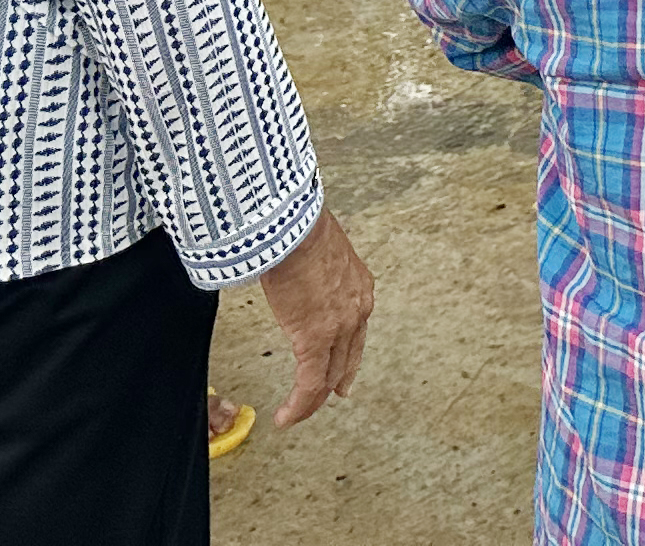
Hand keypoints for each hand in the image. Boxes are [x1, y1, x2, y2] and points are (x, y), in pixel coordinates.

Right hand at [258, 210, 374, 424]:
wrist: (295, 227)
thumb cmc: (300, 229)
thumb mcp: (321, 250)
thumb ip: (317, 269)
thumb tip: (299, 268)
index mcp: (359, 288)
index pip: (356, 332)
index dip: (347, 356)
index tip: (340, 373)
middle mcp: (356, 310)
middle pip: (346, 359)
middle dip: (335, 382)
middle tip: (326, 398)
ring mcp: (338, 328)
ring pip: (328, 377)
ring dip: (310, 401)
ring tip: (293, 416)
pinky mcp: (314, 339)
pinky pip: (309, 384)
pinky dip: (298, 405)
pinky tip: (285, 418)